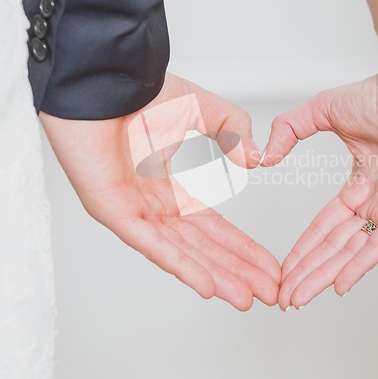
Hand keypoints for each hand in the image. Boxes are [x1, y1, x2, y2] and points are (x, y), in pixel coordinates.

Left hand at [41, 73, 280, 310]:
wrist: (106, 79)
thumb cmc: (144, 91)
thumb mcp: (204, 110)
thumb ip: (233, 131)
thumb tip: (256, 160)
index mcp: (174, 187)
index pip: (214, 228)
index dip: (244, 248)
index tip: (270, 266)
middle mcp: (157, 205)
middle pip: (204, 247)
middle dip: (239, 271)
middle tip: (269, 293)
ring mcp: (136, 211)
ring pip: (183, 253)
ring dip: (217, 277)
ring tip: (247, 298)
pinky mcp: (114, 211)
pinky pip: (152, 244)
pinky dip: (181, 265)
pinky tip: (208, 285)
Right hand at [262, 70, 377, 308]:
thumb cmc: (375, 97)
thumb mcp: (318, 114)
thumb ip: (288, 131)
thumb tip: (266, 156)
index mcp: (359, 184)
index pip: (325, 226)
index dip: (303, 248)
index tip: (284, 268)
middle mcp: (375, 201)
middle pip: (335, 246)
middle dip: (308, 271)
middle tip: (285, 294)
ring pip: (353, 251)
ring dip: (325, 275)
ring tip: (299, 296)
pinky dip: (359, 266)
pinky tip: (338, 286)